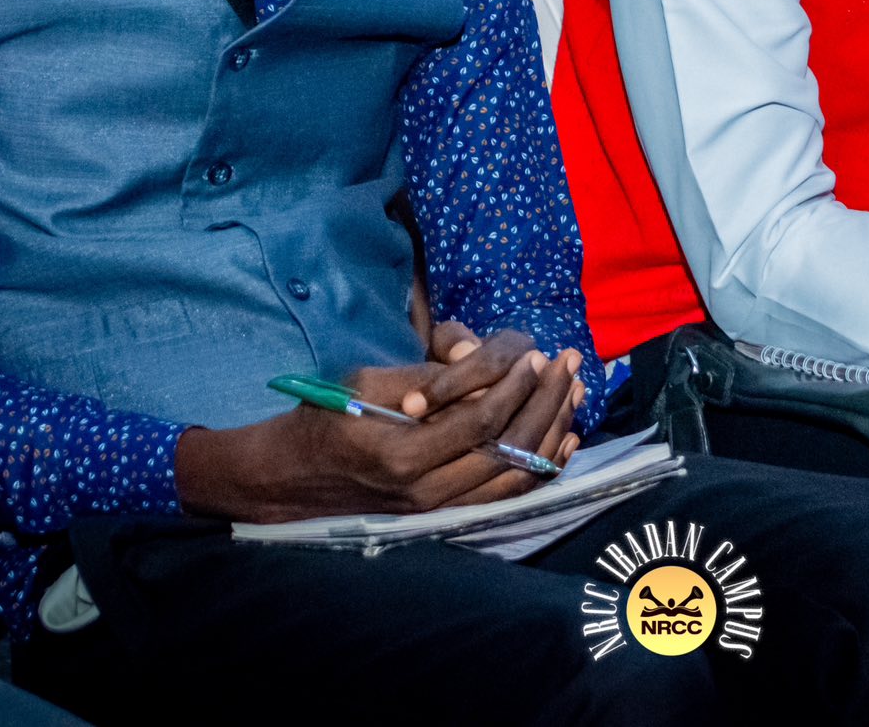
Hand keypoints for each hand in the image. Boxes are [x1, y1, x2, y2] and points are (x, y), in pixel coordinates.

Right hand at [178, 331, 584, 523]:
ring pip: (515, 477)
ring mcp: (437, 508)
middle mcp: (426, 490)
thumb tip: (483, 359)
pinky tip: (564, 440)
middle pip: (509, 450)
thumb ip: (425, 376)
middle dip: (547, 404)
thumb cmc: (324, 419)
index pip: (482, 422)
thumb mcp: (365, 383)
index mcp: (403, 454)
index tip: (537, 355)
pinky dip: (539, 468)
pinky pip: (505, 496)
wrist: (294, 477)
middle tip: (569, 366)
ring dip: (552, 433)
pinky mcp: (444, 513)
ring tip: (575, 394)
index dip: (517, 387)